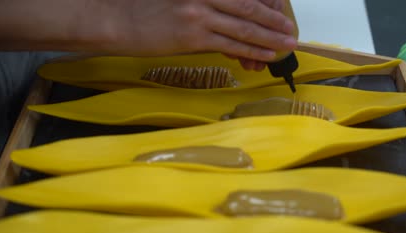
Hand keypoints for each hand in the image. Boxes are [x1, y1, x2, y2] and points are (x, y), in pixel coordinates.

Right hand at [90, 0, 296, 63]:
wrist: (115, 20)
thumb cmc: (144, 8)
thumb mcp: (180, 0)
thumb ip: (207, 8)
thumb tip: (230, 26)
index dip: (265, 5)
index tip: (278, 13)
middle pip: (249, 7)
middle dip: (273, 20)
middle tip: (290, 29)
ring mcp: (198, 14)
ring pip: (243, 27)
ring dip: (269, 37)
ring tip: (286, 44)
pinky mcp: (192, 36)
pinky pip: (229, 44)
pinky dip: (250, 50)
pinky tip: (264, 55)